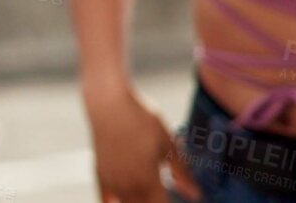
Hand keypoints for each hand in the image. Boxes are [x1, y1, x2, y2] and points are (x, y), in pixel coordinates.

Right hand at [87, 86, 197, 202]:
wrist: (109, 103)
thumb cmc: (141, 119)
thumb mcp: (168, 144)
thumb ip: (182, 173)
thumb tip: (195, 195)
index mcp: (148, 181)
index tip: (177, 200)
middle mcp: (128, 187)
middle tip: (162, 196)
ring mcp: (112, 182)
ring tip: (148, 196)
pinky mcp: (100, 174)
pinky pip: (106, 200)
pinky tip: (123, 200)